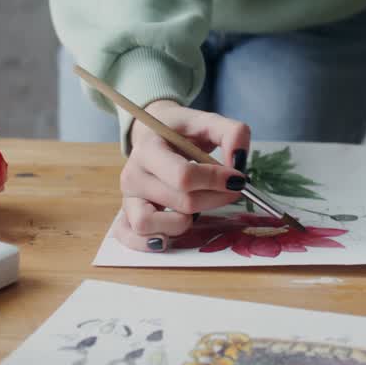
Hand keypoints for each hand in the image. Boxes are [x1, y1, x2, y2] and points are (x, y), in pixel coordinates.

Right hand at [114, 100, 250, 251]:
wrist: (154, 135)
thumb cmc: (182, 132)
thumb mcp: (207, 122)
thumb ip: (231, 133)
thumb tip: (239, 160)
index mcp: (149, 148)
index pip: (183, 176)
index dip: (215, 180)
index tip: (237, 178)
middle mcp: (133, 174)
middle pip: (180, 202)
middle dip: (214, 199)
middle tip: (230, 190)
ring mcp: (128, 197)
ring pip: (149, 224)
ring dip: (182, 223)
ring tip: (196, 210)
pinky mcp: (126, 215)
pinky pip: (130, 237)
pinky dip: (148, 242)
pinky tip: (167, 237)